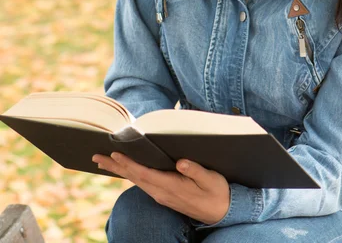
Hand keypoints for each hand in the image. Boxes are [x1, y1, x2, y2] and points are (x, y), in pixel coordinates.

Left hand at [92, 153, 229, 224]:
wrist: (221, 212)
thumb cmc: (216, 192)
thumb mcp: (210, 179)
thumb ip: (195, 170)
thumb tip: (180, 162)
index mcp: (171, 186)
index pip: (144, 173)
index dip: (129, 163)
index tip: (115, 153)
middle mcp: (162, 192)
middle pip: (134, 177)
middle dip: (115, 166)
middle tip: (96, 156)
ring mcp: (161, 195)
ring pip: (135, 181)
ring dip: (119, 170)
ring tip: (103, 161)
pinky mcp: (163, 194)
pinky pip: (141, 183)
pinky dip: (130, 174)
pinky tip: (124, 169)